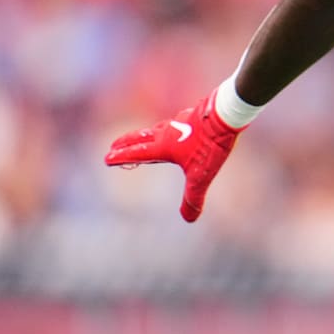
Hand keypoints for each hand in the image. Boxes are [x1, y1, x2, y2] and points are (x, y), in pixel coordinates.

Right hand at [103, 91, 242, 222]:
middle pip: (141, 137)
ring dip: (145, 135)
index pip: (137, 153)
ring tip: (142, 138)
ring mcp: (179, 122)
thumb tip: (188, 219)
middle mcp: (167, 132)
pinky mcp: (191, 116)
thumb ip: (193, 198)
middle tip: (113, 145)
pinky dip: (167, 128)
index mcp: (163, 146)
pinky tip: (175, 128)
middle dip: (126, 143)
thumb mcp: (201, 176)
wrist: (225, 114)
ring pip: (156, 129)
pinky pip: (174, 124)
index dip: (122, 157)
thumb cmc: (210, 144)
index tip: (107, 158)